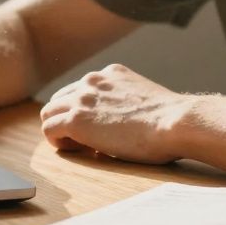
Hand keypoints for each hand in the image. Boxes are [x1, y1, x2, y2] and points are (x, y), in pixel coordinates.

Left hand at [39, 64, 189, 163]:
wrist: (175, 123)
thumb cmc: (170, 121)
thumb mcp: (145, 99)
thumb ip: (127, 104)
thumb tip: (117, 128)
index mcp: (111, 74)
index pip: (82, 90)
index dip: (84, 111)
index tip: (99, 130)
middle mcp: (93, 80)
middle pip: (60, 99)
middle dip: (67, 119)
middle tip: (85, 141)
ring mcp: (82, 98)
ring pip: (49, 112)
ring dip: (60, 130)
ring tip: (79, 147)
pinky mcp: (76, 120)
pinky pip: (49, 129)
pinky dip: (57, 141)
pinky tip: (75, 150)